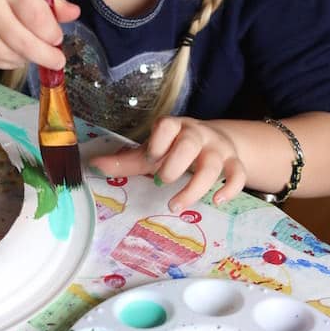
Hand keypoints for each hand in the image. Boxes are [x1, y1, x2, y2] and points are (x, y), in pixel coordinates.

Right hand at [0, 0, 79, 68]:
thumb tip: (74, 14)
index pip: (36, 16)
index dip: (52, 33)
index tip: (58, 39)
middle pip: (24, 43)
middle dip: (46, 56)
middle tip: (57, 61)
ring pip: (10, 56)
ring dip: (28, 58)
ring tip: (34, 51)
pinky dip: (9, 60)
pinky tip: (14, 52)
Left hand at [90, 116, 245, 209]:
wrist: (215, 141)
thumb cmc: (175, 149)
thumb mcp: (152, 152)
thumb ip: (125, 161)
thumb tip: (92, 166)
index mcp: (174, 128)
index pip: (167, 126)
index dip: (158, 141)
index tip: (150, 158)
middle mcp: (197, 135)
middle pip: (190, 144)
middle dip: (175, 165)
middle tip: (161, 182)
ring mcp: (218, 148)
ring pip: (213, 164)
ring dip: (196, 187)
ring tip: (176, 204)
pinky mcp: (234, 162)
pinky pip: (238, 174)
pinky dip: (230, 188)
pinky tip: (217, 201)